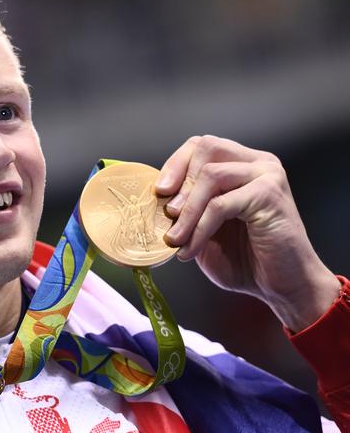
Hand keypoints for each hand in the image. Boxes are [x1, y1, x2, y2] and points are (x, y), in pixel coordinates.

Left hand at [155, 135, 339, 331]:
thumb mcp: (204, 229)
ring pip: (211, 176)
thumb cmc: (243, 259)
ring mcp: (267, 175)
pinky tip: (189, 250)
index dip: (176, 164)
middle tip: (167, 215)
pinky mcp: (270, 195)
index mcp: (242, 164)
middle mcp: (257, 163)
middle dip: (180, 182)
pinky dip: (199, 229)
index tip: (158, 191)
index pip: (201, 146)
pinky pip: (221, 204)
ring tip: (174, 240)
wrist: (281, 287)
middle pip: (206, 148)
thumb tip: (152, 198)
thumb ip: (185, 208)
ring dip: (186, 211)